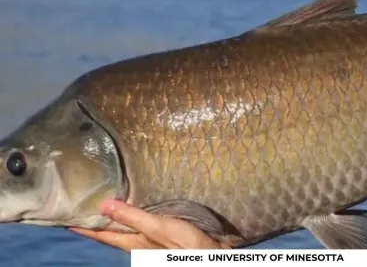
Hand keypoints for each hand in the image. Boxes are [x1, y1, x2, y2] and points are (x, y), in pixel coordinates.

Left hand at [69, 200, 229, 251]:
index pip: (102, 234)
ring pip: (125, 229)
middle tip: (83, 205)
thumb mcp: (157, 228)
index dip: (85, 227)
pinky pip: (139, 225)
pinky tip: (133, 209)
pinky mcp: (161, 235)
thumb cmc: (184, 243)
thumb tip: (103, 205)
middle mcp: (137, 243)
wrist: (210, 253)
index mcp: (133, 242)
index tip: (66, 218)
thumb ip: (132, 217)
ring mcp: (149, 241)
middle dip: (97, 221)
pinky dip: (131, 217)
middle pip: (111, 232)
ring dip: (113, 218)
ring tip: (102, 203)